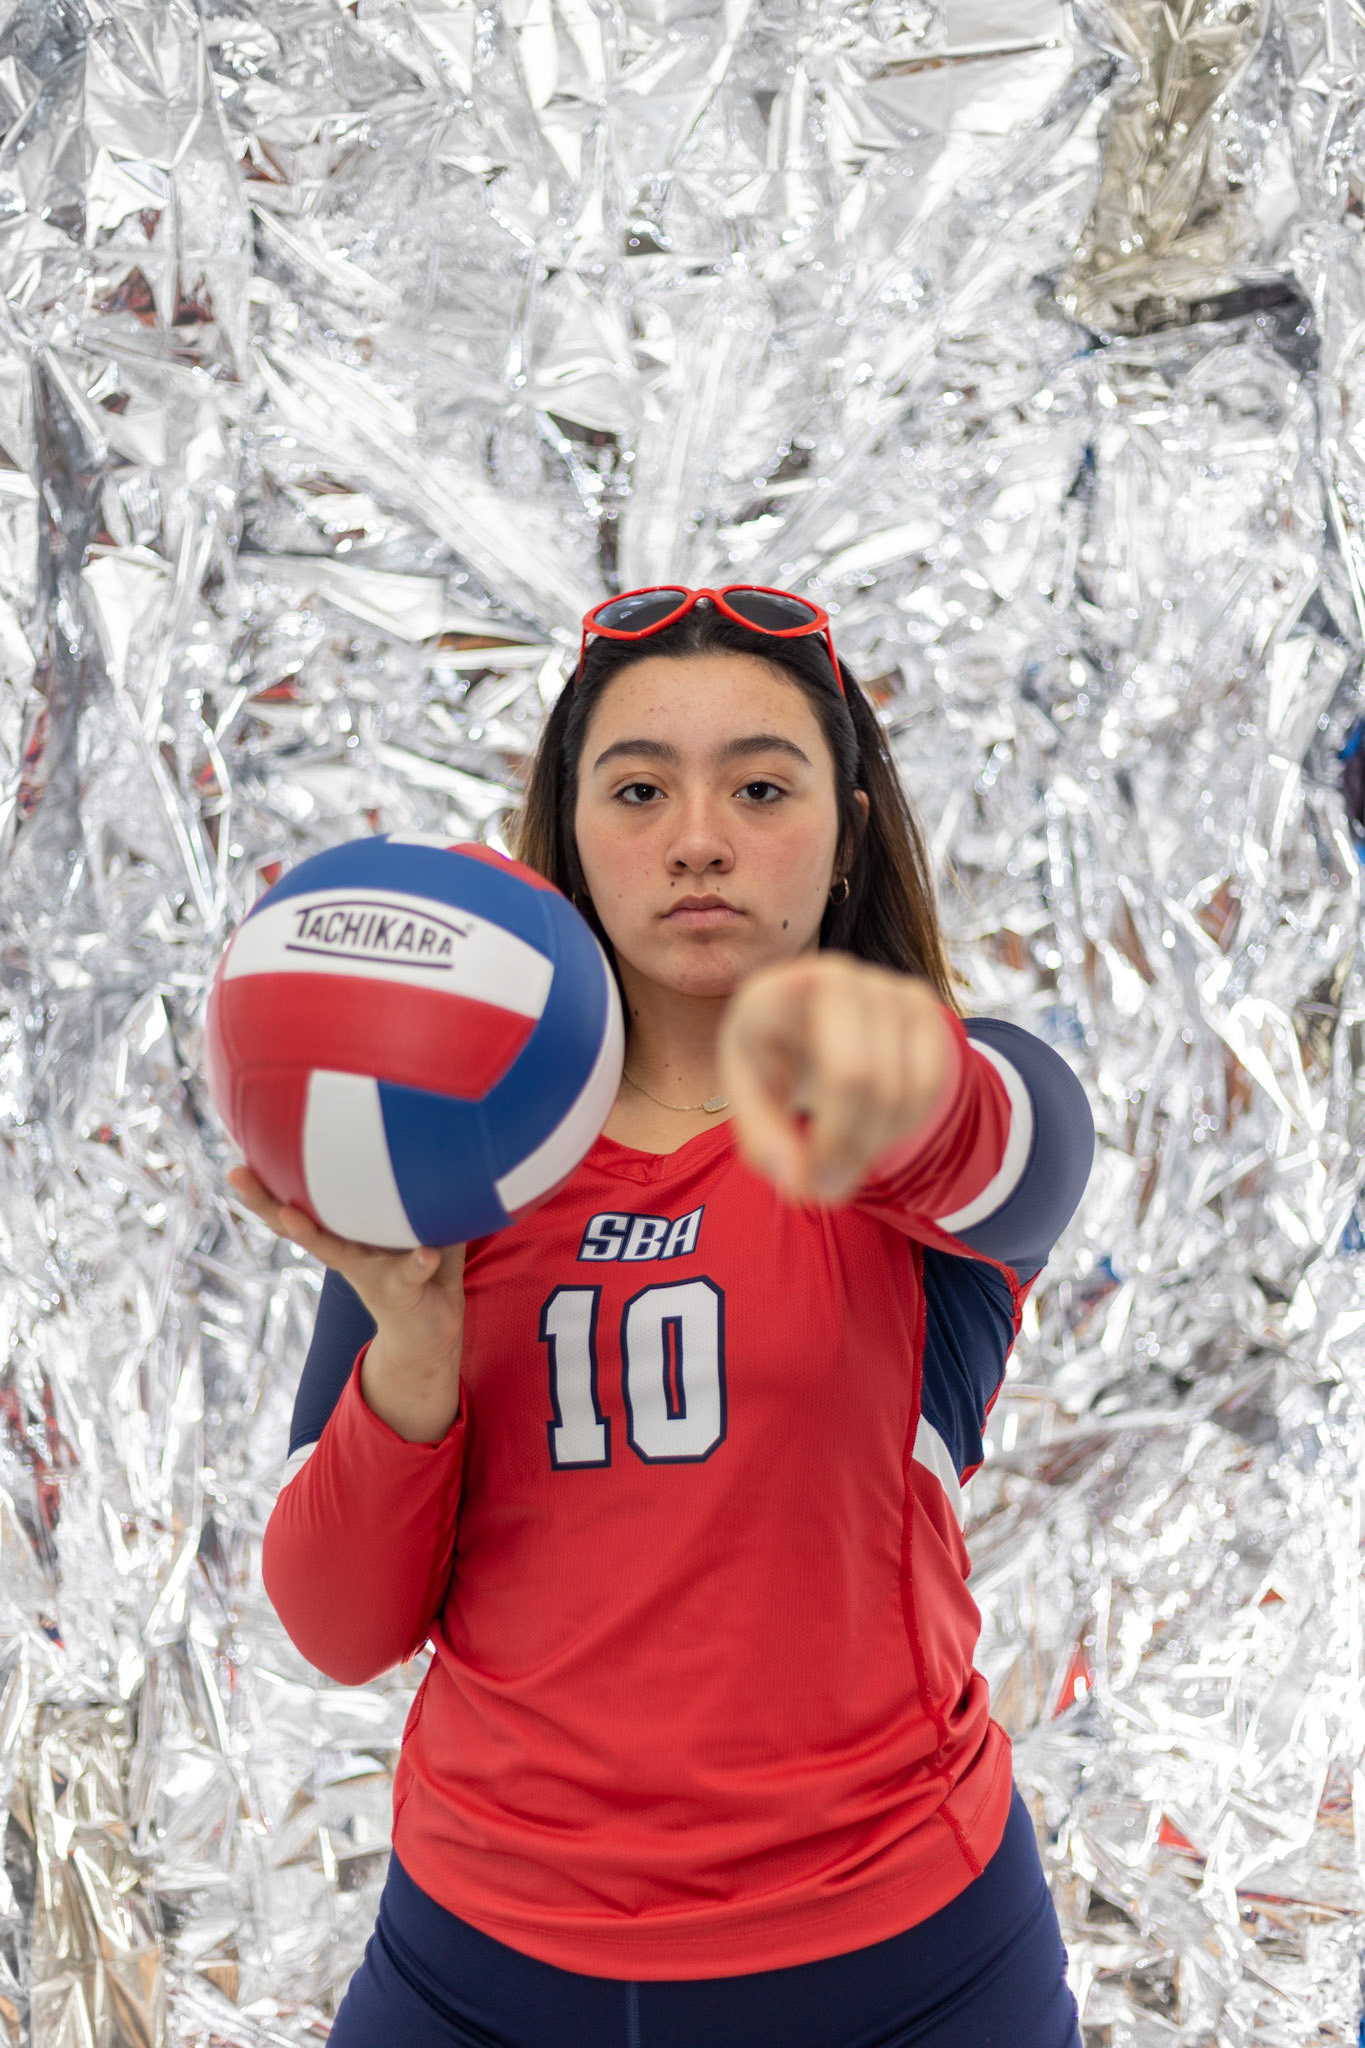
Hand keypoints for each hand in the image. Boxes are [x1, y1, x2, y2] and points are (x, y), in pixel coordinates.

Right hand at [227, 1165, 464, 1441]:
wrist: (430, 1336)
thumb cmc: (419, 1265)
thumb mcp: (413, 1224)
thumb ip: (411, 1188)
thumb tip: (420, 1137)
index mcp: (345, 1234)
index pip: (302, 1203)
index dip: (271, 1182)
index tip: (238, 1153)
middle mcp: (346, 1254)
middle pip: (298, 1227)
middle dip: (265, 1202)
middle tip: (235, 1173)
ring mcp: (369, 1274)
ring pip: (336, 1252)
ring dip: (312, 1235)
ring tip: (288, 1215)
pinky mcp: (401, 1294)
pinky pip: (408, 1275)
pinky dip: (417, 1263)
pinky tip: (425, 1253)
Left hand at [717, 955, 956, 1204]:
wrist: (804, 1016)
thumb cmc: (771, 1060)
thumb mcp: (750, 1100)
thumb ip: (765, 1142)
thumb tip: (798, 1185)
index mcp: (779, 992)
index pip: (838, 1070)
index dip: (834, 1135)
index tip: (812, 1185)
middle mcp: (838, 975)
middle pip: (871, 1081)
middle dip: (851, 1147)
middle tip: (828, 1189)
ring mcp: (886, 987)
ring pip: (904, 1089)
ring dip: (874, 1144)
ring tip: (842, 1163)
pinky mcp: (921, 1005)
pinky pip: (931, 1083)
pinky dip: (904, 1125)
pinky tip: (872, 1133)